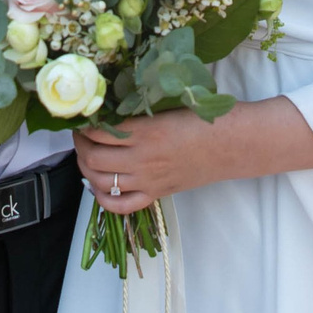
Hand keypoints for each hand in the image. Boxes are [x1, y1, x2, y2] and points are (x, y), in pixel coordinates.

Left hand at [73, 109, 216, 215]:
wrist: (232, 144)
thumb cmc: (205, 119)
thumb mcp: (168, 106)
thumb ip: (139, 111)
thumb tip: (109, 109)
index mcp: (145, 131)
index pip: (98, 132)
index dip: (83, 125)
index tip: (81, 118)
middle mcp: (142, 158)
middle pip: (92, 158)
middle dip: (79, 146)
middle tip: (80, 135)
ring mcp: (148, 180)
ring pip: (101, 182)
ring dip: (85, 169)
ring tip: (86, 156)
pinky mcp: (156, 194)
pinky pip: (121, 206)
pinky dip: (102, 199)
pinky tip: (97, 187)